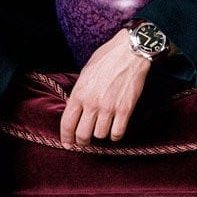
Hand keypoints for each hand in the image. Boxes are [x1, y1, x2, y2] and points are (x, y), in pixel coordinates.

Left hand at [60, 29, 150, 146]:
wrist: (130, 52)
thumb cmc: (107, 58)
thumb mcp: (85, 73)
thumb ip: (80, 92)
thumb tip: (76, 108)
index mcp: (79, 93)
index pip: (67, 124)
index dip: (66, 138)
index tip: (68, 144)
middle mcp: (92, 103)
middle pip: (83, 134)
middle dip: (82, 141)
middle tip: (84, 141)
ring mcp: (109, 108)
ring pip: (100, 135)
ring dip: (100, 136)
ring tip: (102, 130)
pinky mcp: (125, 109)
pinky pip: (117, 133)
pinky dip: (115, 136)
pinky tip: (115, 130)